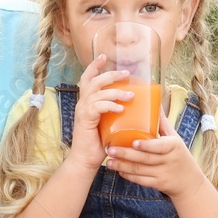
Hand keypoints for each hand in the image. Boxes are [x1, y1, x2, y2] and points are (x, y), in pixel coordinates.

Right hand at [66, 54, 135, 169]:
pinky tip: (120, 108)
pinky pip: (97, 107)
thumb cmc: (99, 144)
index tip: (103, 56)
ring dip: (115, 91)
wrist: (86, 160)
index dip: (94, 67)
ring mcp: (82, 111)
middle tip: (126, 73)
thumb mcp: (109, 124)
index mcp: (87, 102)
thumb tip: (135, 106)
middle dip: (110, 74)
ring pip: (97, 92)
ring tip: (130, 95)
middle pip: (93, 81)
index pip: (87, 79)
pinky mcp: (84, 120)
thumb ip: (116, 113)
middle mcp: (82, 104)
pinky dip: (109, 105)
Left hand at [104, 110, 202, 197]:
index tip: (133, 142)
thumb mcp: (175, 137)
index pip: (159, 146)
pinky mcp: (158, 184)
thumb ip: (162, 122)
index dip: (146, 145)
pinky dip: (128, 176)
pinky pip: (141, 180)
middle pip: (145, 159)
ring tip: (109, 161)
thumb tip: (155, 101)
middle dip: (126, 155)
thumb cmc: (179, 154)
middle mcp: (169, 161)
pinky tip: (118, 170)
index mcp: (173, 146)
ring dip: (122, 166)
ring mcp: (163, 174)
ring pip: (140, 171)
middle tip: (110, 149)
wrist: (190, 182)